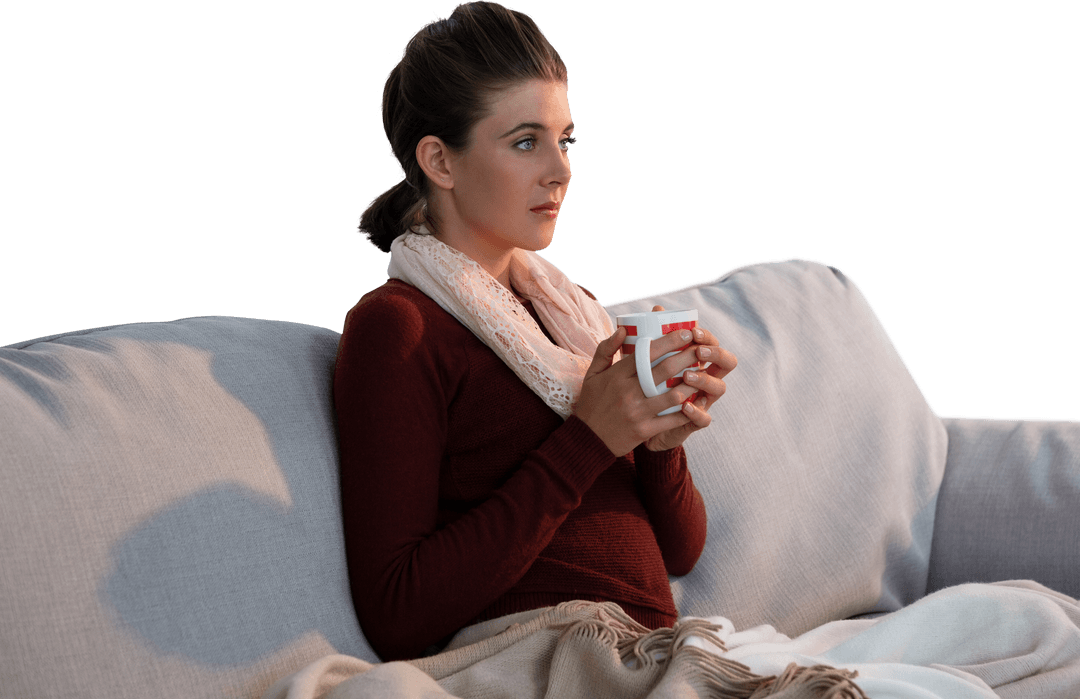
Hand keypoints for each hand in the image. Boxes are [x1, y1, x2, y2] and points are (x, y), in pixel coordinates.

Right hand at [573, 310, 734, 455]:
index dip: (669, 341)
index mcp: (617, 376)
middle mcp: (628, 392)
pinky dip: (687, 411)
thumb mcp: (592, 374)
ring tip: (704, 375)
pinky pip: (672, 420)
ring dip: (692, 384)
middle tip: (701, 349)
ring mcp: (637, 412)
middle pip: (665, 370)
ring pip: (673, 395)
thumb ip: (606, 349)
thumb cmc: (591, 403)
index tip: (686, 333)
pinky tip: (698, 402)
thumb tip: (623, 329)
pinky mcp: (644, 430)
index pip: (646, 352)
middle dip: (688, 357)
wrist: (587, 439)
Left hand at [641, 305, 737, 451]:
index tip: (692, 331)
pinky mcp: (694, 421)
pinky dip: (697, 412)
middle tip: (697, 351)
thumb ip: (655, 337)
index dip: (707, 337)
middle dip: (716, 354)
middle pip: (727, 362)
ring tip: (687, 376)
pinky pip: (704, 418)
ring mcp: (703, 399)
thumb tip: (657, 309)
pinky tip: (685, 406)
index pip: (712, 343)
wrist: (637, 421)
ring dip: (705, 380)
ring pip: (719, 388)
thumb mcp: (648, 361)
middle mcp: (705, 378)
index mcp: (697, 361)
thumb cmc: (647, 385)